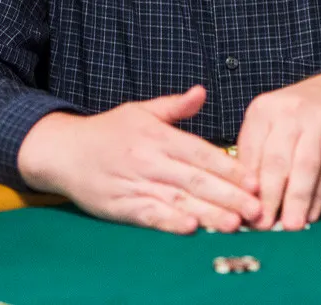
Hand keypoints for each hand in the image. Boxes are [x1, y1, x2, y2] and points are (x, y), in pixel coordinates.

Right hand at [18, 85, 261, 233]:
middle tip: (256, 208)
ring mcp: (135, 184)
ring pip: (178, 200)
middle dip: (229, 195)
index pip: (200, 153)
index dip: (228, 168)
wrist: (63, 150)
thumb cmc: (107, 132)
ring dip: (208, 213)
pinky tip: (191, 229)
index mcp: (158, 136)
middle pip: (195, 180)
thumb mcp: (141, 111)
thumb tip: (202, 92)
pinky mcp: (121, 206)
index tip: (254, 180)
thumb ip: (175, 106)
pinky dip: (170, 222)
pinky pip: (150, 215)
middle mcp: (150, 160)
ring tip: (234, 223)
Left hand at [235, 71, 320, 231]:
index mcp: (262, 111)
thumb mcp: (267, 125)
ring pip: (305, 167)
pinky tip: (312, 214)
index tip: (243, 212)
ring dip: (297, 199)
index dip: (247, 185)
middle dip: (270, 196)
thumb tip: (245, 202)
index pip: (251, 151)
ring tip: (291, 225)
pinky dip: (319, 196)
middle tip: (264, 225)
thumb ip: (255, 157)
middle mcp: (288, 113)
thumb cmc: (291, 120)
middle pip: (277, 160)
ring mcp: (316, 123)